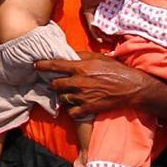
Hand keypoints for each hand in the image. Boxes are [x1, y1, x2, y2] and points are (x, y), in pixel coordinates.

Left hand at [34, 53, 158, 119]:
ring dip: (64, 96)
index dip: (43, 65)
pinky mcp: (88, 108)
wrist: (131, 88)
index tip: (35, 65)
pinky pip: (72, 112)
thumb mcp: (99, 57)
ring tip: (71, 94)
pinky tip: (77, 105)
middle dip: (55, 84)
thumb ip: (82, 55)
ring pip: (63, 98)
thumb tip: (68, 54)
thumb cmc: (116, 70)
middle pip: (56, 84)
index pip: (56, 66)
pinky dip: (72, 109)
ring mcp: (83, 96)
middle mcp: (79, 82)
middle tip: (59, 83)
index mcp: (81, 67)